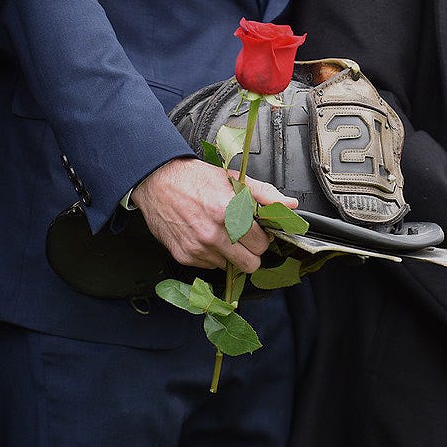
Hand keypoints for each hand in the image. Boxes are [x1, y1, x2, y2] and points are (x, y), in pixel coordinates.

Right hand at [129, 157, 297, 272]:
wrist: (157, 181)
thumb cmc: (194, 178)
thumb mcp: (233, 179)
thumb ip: (265, 195)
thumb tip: (290, 206)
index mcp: (229, 212)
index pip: (261, 243)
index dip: (261, 237)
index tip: (255, 230)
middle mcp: (213, 234)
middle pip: (250, 263)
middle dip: (250, 251)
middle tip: (243, 237)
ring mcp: (198, 248)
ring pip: (230, 267)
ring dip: (230, 254)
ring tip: (221, 233)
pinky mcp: (185, 256)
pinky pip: (210, 266)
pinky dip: (212, 255)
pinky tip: (205, 236)